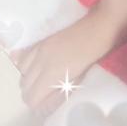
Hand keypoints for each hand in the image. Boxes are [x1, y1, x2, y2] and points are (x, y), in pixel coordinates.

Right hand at [9, 4, 126, 117]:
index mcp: (53, 72)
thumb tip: (49, 100)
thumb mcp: (82, 75)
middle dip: (32, 93)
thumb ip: (63, 89)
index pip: (31, 98)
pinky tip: (40, 63)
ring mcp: (42, 47)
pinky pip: (26, 54)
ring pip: (22, 70)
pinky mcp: (45, 38)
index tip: (48, 103)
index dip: (38, 105)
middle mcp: (42, 59)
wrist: (104, 21)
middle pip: (24, 85)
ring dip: (29, 77)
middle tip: (47, 93)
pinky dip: (28, 62)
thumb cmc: (100, 50)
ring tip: (44, 77)